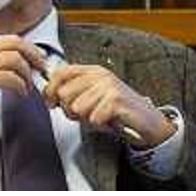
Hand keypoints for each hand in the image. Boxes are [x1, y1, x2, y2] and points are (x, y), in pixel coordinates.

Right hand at [0, 35, 45, 122]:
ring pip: (15, 59)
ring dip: (26, 74)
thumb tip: (19, 60)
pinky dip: (20, 85)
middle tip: (40, 69)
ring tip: (27, 86)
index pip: (10, 39)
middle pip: (15, 43)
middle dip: (33, 56)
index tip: (38, 59)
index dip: (29, 48)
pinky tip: (21, 93)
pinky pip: (10, 77)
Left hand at [44, 64, 175, 147]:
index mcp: (91, 71)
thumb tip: (48, 96)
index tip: (51, 103)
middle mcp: (99, 75)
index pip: (60, 73)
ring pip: (77, 108)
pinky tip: (108, 121)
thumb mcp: (91, 97)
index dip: (50, 90)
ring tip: (98, 118)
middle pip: (64, 94)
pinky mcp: (117, 100)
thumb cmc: (116, 111)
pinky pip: (93, 118)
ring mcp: (109, 86)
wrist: (147, 121)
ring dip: (85, 119)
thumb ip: (72, 93)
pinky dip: (99, 125)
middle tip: (84, 115)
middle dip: (69, 110)